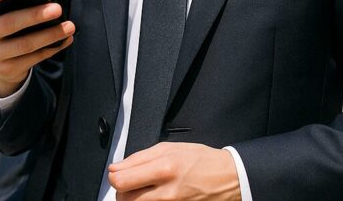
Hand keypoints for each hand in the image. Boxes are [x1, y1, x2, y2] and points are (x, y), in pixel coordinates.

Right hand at [0, 0, 75, 97]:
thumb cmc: (4, 21)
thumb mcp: (0, 11)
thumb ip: (11, 2)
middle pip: (9, 24)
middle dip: (35, 16)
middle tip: (57, 8)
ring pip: (25, 44)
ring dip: (50, 35)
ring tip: (69, 26)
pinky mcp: (6, 69)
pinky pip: (33, 59)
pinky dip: (52, 48)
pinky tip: (65, 40)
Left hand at [108, 142, 240, 200]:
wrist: (228, 178)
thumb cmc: (201, 160)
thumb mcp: (170, 148)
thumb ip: (139, 158)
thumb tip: (116, 168)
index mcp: (164, 168)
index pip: (121, 181)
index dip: (113, 177)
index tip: (116, 173)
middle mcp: (167, 192)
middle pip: (124, 198)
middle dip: (121, 190)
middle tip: (129, 182)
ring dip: (132, 198)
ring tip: (141, 189)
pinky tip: (152, 196)